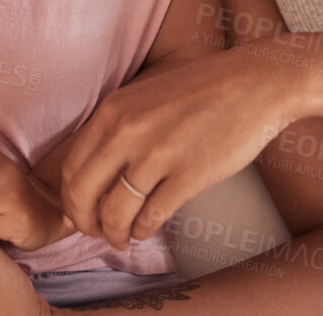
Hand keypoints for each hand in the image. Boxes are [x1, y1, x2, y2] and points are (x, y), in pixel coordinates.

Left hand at [61, 48, 298, 249]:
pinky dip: (142, 231)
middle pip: (83, 193)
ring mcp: (157, 154)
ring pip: (116, 212)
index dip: (71, 199)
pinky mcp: (188, 174)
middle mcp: (127, 131)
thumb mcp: (143, 98)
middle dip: (85, 222)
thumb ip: (114, 131)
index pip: (71, 167)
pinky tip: (145, 231)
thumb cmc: (198, 92)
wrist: (252, 84)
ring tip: (122, 239)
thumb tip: (89, 180)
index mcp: (112, 111)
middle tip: (95, 234)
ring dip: (115, 234)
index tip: (80, 213)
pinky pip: (151, 216)